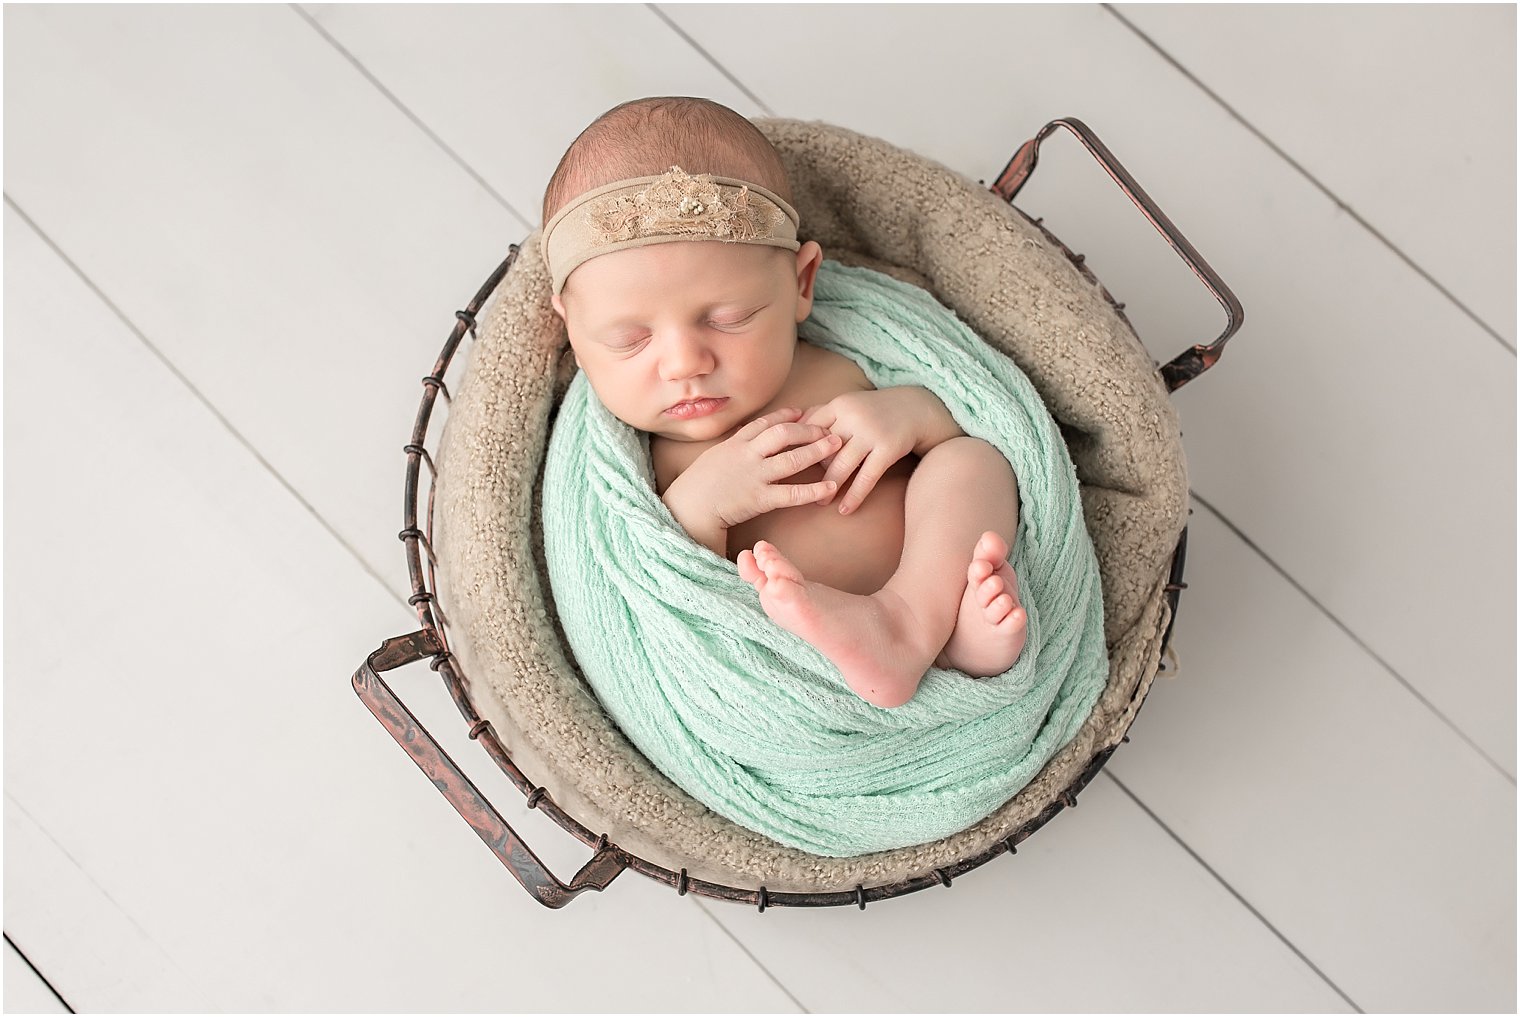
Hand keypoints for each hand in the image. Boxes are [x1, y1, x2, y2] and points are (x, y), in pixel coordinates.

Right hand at [662, 408, 842, 535]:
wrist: (686, 509)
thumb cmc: (697, 486)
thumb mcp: (713, 456)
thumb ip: (732, 443)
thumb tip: (744, 431)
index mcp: (735, 443)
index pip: (765, 422)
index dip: (786, 415)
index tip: (802, 412)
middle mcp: (747, 454)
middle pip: (783, 434)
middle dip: (809, 429)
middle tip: (830, 429)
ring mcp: (754, 475)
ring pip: (791, 458)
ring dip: (817, 450)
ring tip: (837, 446)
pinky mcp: (759, 499)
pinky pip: (792, 493)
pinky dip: (814, 489)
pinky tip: (830, 487)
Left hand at [800, 388, 930, 514]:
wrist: (916, 407)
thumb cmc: (874, 410)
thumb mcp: (849, 404)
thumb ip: (823, 414)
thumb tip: (791, 428)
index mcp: (840, 405)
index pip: (810, 428)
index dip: (799, 447)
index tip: (788, 464)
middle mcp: (853, 417)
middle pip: (824, 449)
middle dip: (812, 470)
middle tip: (799, 489)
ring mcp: (871, 433)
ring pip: (842, 464)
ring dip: (829, 487)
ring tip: (821, 501)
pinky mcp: (888, 448)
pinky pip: (867, 477)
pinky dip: (854, 495)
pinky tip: (846, 509)